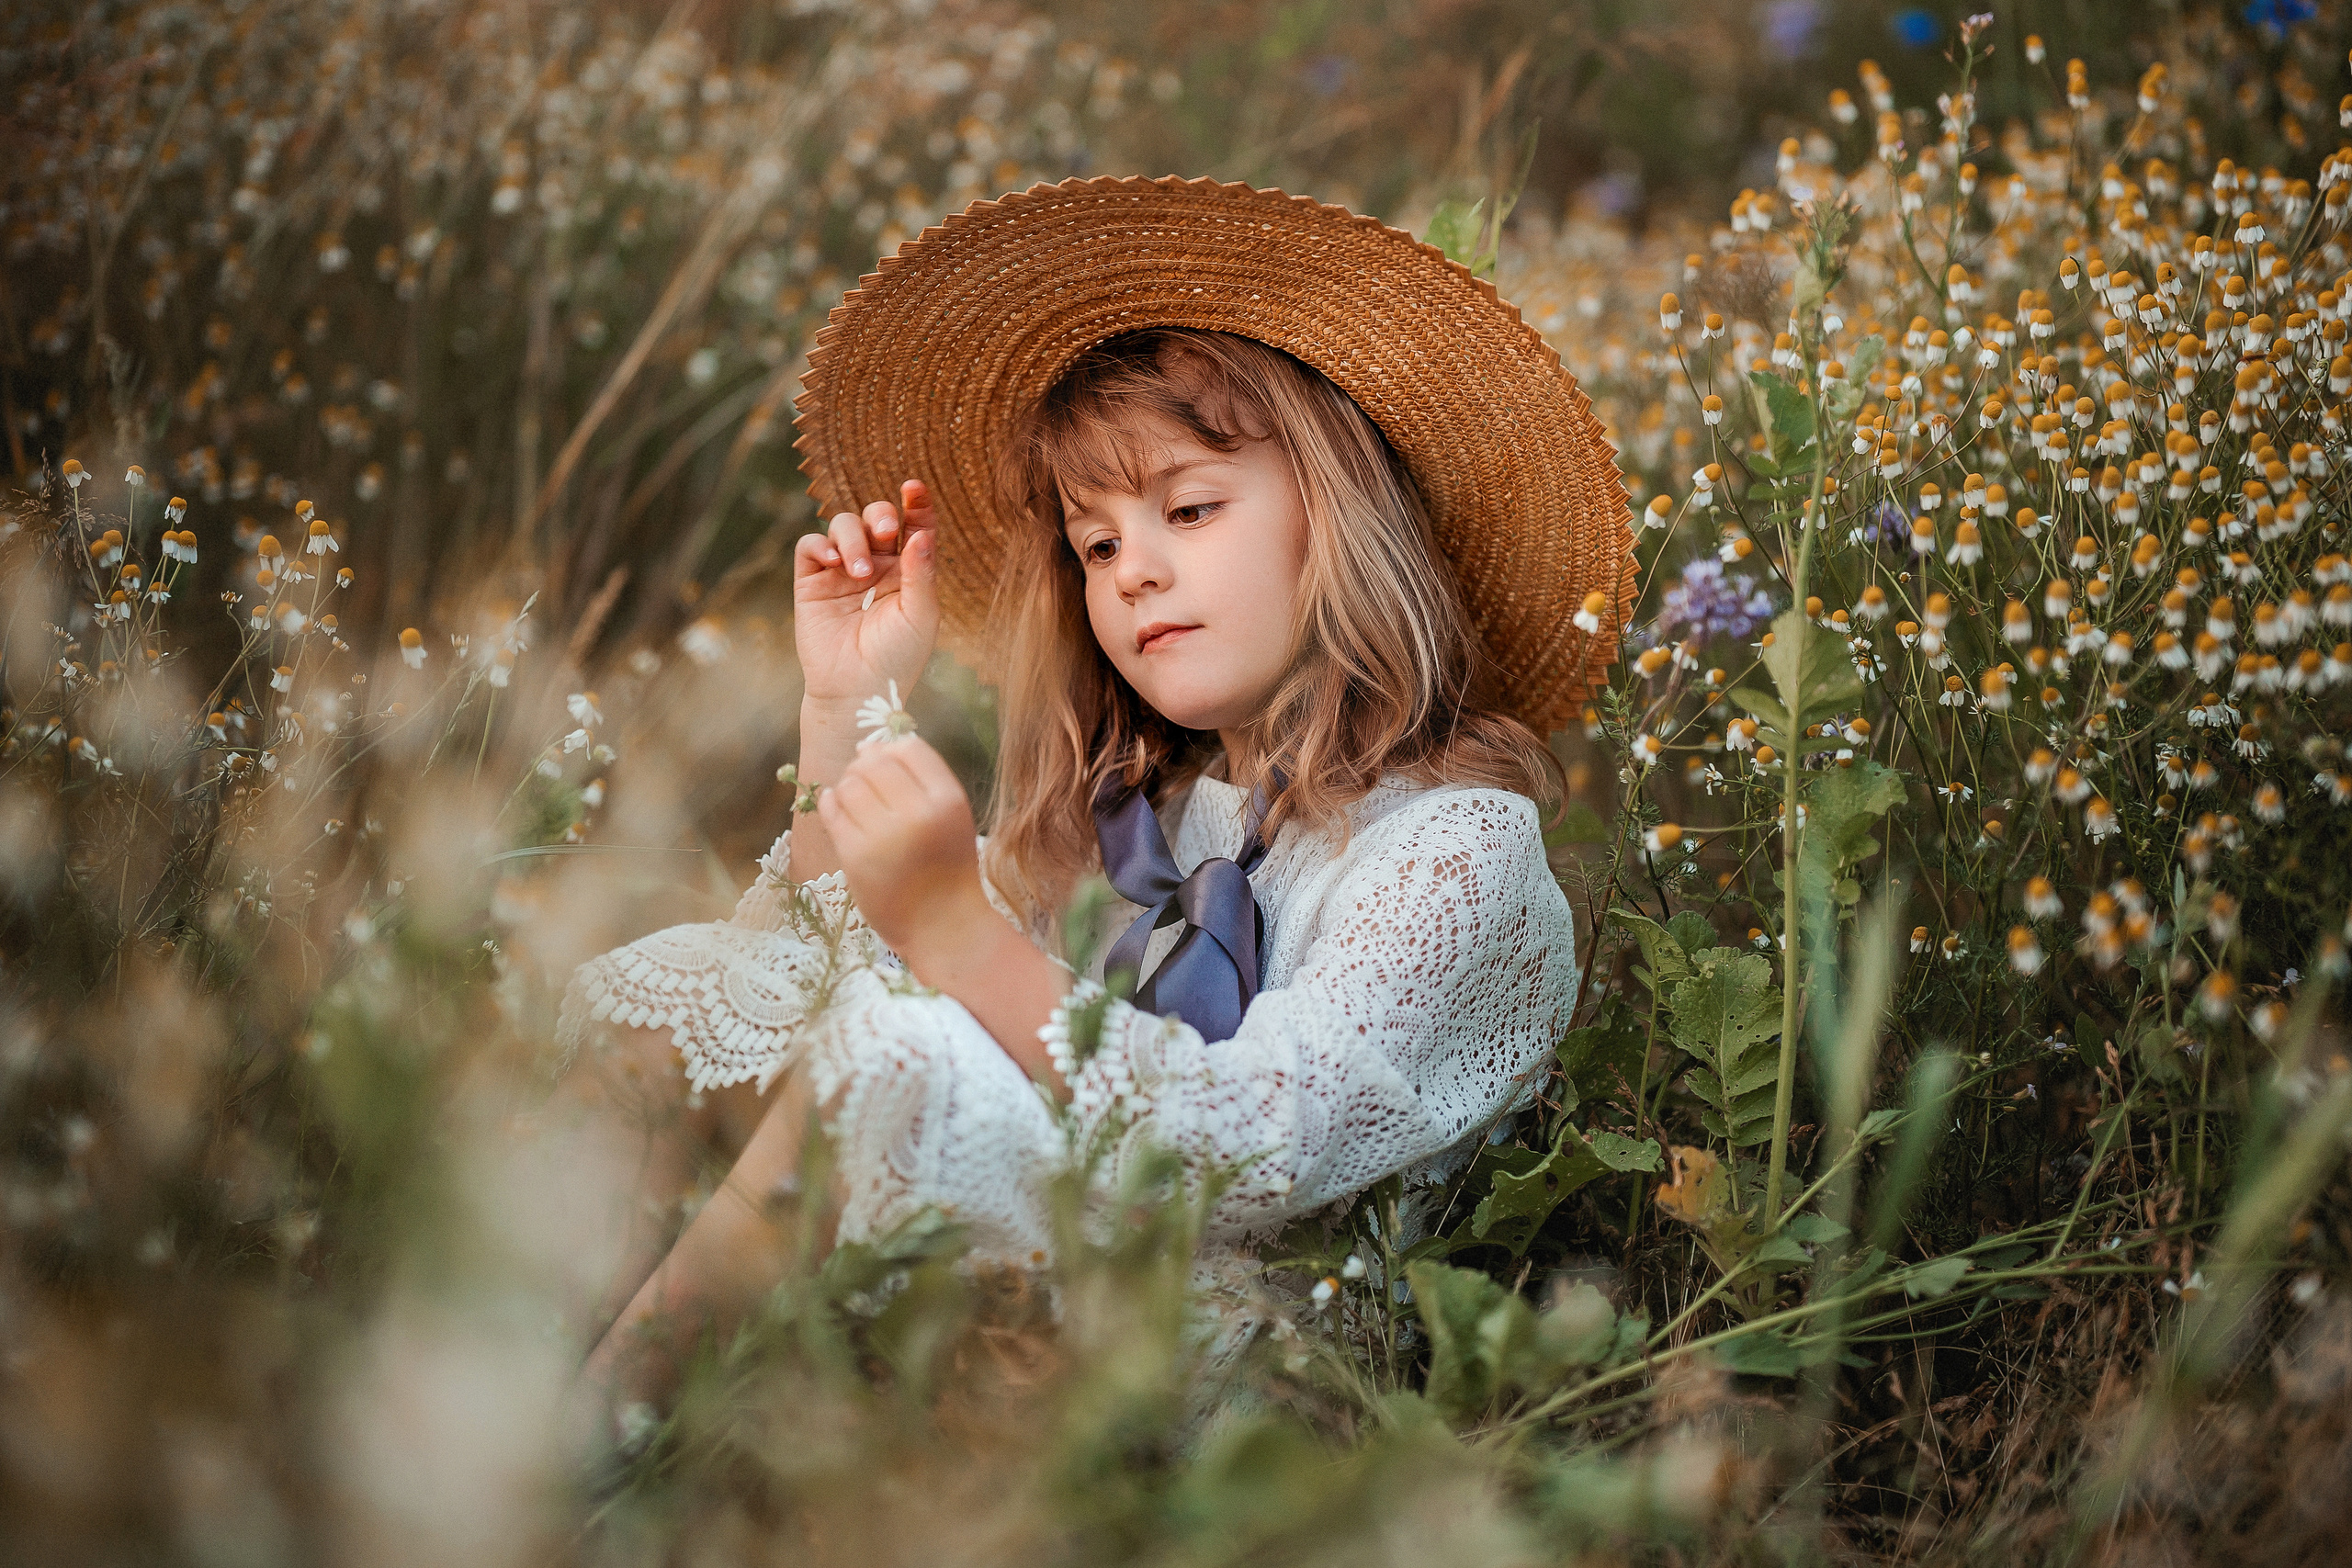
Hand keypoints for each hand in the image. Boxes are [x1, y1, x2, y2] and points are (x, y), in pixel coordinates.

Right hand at [793, 481, 939, 714]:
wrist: (857, 690)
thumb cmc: (897, 656)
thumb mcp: (920, 614)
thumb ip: (922, 573)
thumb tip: (922, 533)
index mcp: (908, 570)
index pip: (914, 526)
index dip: (915, 504)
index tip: (914, 487)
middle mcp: (876, 566)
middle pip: (876, 517)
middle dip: (880, 514)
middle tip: (886, 531)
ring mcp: (842, 571)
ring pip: (843, 525)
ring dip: (852, 538)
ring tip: (857, 571)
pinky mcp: (812, 581)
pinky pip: (811, 545)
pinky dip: (821, 545)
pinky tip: (834, 563)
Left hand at [816, 735, 987, 968]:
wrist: (943, 925)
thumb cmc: (947, 868)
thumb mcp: (952, 817)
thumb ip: (922, 780)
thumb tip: (868, 746)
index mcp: (948, 800)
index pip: (908, 748)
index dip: (891, 750)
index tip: (885, 764)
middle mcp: (917, 814)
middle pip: (874, 762)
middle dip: (863, 766)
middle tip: (866, 786)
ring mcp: (884, 836)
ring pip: (849, 784)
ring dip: (847, 787)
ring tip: (859, 806)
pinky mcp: (855, 856)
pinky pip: (832, 810)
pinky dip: (832, 804)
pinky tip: (842, 812)